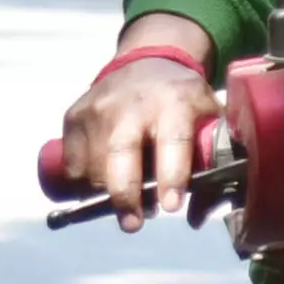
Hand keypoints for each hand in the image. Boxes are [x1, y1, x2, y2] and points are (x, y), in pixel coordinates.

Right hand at [60, 48, 218, 228]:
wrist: (146, 60)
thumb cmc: (182, 100)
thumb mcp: (208, 118)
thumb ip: (210, 165)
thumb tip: (195, 218)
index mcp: (174, 103)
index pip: (172, 142)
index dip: (172, 177)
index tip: (170, 207)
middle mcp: (133, 105)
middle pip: (121, 155)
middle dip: (125, 195)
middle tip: (133, 224)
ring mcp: (98, 110)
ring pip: (93, 167)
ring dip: (105, 194)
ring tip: (124, 201)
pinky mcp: (74, 117)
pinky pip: (73, 165)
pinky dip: (83, 184)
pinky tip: (100, 186)